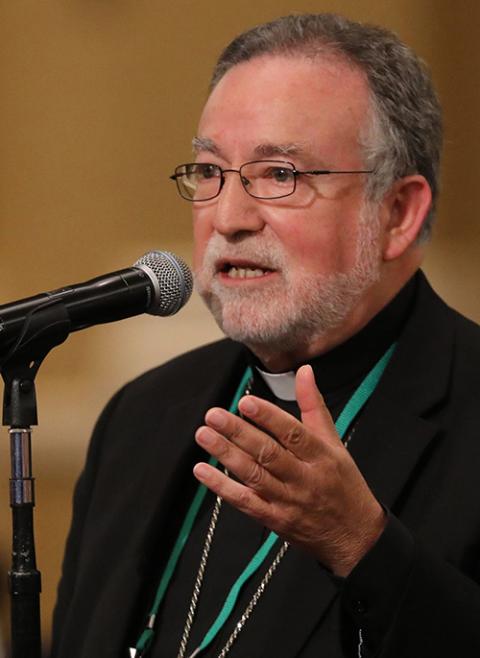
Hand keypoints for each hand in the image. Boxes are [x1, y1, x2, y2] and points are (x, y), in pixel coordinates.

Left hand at [193, 365, 385, 576]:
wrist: (354, 536)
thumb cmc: (343, 484)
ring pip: (253, 476)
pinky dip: (222, 487)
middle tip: (214, 415)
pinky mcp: (274, 520)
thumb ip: (314, 406)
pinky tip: (203, 471)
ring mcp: (288, 501)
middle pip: (268, 453)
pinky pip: (245, 502)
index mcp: (321, 456)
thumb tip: (305, 371)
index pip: (293, 433)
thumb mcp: (335, 443)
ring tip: (204, 435)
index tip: (246, 402)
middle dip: (238, 433)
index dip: (269, 417)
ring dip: (226, 455)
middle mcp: (304, 478)